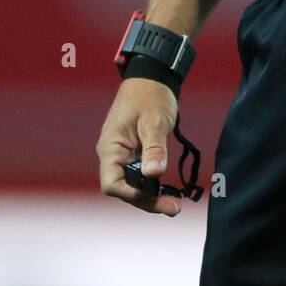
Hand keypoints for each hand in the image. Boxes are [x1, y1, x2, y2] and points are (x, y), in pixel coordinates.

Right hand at [96, 77, 182, 215]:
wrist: (151, 77)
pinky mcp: (133, 153)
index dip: (132, 195)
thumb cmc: (150, 95)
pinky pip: (139, 174)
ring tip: (174, 204)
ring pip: (132, 184)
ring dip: (150, 195)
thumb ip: (155, 147)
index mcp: (111, 147)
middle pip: (123, 188)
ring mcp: (122, 154)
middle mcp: (112, 154)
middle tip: (174, 208)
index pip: (112, 184)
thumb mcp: (155, 121)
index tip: (157, 196)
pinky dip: (152, 184)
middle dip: (146, 200)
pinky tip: (168, 190)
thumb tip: (154, 174)